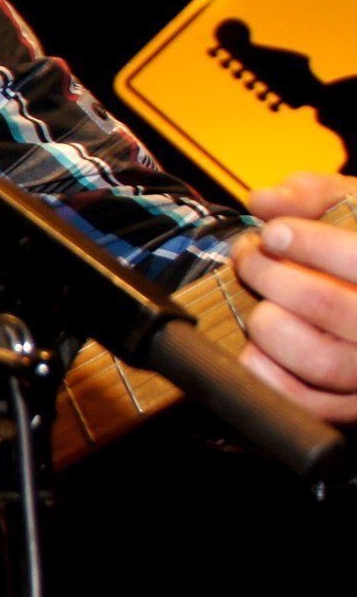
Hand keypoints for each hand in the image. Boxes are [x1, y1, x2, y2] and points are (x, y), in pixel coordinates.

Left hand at [232, 172, 356, 424]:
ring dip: (268, 326)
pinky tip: (257, 348)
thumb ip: (313, 193)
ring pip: (320, 361)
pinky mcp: (355, 403)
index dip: (310, 244)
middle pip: (333, 307)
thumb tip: (264, 201)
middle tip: (250, 257)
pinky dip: (270, 377)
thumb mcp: (353, 205)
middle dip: (273, 277)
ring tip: (258, 303)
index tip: (274, 233)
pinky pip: (309, 403)